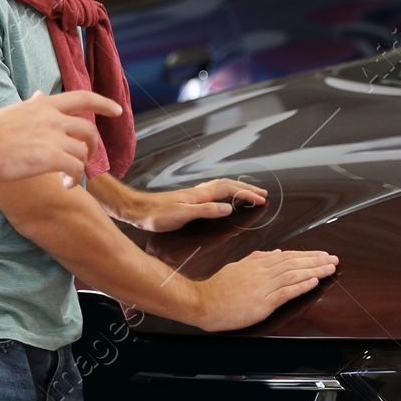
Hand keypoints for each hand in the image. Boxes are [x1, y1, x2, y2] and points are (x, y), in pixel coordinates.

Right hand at [0, 90, 122, 186]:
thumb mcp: (13, 111)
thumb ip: (31, 105)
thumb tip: (39, 95)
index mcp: (44, 105)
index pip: (82, 97)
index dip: (104, 103)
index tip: (117, 110)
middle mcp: (53, 118)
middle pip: (89, 130)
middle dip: (94, 146)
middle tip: (87, 158)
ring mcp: (54, 137)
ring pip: (83, 151)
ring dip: (80, 166)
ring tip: (69, 177)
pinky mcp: (51, 157)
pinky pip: (76, 168)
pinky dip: (75, 179)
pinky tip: (65, 185)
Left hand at [127, 178, 267, 231]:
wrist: (137, 210)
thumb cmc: (156, 214)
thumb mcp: (182, 215)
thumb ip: (206, 210)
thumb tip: (228, 207)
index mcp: (200, 194)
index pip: (230, 190)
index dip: (247, 194)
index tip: (262, 199)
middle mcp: (199, 192)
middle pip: (228, 184)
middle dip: (247, 188)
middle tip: (263, 193)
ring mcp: (194, 195)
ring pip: (221, 186)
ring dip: (237, 188)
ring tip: (249, 192)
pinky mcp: (189, 200)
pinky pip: (214, 191)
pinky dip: (226, 191)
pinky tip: (224, 196)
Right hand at [189, 249, 337, 331]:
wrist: (204, 302)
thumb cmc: (217, 288)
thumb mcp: (237, 267)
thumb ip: (256, 259)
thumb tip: (273, 253)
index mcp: (257, 264)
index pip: (286, 256)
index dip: (306, 255)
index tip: (321, 254)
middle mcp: (262, 273)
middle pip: (294, 263)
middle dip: (316, 260)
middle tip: (333, 258)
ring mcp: (263, 287)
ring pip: (294, 275)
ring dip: (314, 270)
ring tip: (330, 268)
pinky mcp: (263, 302)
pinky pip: (286, 292)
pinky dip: (301, 285)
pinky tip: (314, 281)